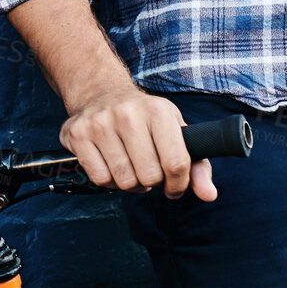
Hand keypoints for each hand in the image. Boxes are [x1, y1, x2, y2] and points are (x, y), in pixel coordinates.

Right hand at [59, 80, 217, 201]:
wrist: (101, 92)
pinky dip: (108, 181)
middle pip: (149, 176)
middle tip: (147, 168)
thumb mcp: (175, 131)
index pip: (176, 163)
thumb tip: (209, 195)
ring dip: (130, 182)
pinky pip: (100, 180)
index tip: (174, 184)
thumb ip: (197, 166)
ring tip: (129, 165)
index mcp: (158, 110)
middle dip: (151, 181)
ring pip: (124, 181)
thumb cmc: (145, 119)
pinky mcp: (77, 134)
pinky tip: (110, 163)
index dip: (178, 183)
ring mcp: (100, 123)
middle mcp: (128, 113)